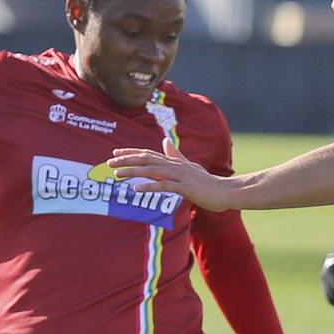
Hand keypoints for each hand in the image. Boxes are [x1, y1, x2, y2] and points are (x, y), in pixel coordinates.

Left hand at [109, 139, 235, 211]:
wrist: (224, 192)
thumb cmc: (206, 182)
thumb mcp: (189, 166)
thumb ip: (176, 155)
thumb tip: (165, 142)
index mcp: (174, 161)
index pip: (148, 154)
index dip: (131, 152)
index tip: (115, 152)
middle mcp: (175, 165)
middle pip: (147, 159)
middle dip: (127, 159)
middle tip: (108, 162)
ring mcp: (180, 176)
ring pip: (152, 171)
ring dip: (133, 171)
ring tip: (117, 173)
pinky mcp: (185, 188)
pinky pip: (164, 186)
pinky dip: (150, 186)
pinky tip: (136, 188)